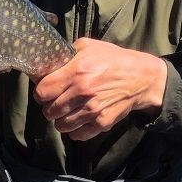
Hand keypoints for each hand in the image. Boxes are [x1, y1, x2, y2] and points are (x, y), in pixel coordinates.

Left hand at [31, 37, 166, 140]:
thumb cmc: (113, 59)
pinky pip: (77, 135)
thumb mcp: (89, 46)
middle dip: (49, 107)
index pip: (42, 92)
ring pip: (61, 126)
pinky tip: (78, 120)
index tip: (46, 91)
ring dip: (61, 120)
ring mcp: (92, 110)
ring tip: (67, 112)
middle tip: (56, 102)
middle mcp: (82, 92)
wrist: (141, 78)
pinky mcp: (102, 123)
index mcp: (76, 72)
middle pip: (49, 111)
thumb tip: (49, 62)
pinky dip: (75, 130)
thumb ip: (67, 54)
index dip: (41, 93)